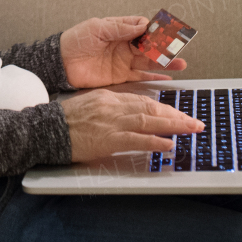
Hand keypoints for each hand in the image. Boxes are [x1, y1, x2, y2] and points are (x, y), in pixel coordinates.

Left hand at [61, 16, 187, 88]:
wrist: (60, 63)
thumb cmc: (75, 41)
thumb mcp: (96, 28)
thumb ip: (119, 28)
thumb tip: (142, 25)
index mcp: (118, 30)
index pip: (142, 28)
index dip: (154, 30)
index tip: (166, 32)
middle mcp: (124, 45)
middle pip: (150, 46)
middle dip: (165, 48)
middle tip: (178, 49)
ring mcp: (123, 61)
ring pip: (149, 62)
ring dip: (165, 63)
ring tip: (181, 63)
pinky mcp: (120, 76)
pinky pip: (141, 77)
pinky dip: (154, 77)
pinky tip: (167, 77)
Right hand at [61, 88, 202, 161]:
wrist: (46, 129)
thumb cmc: (65, 120)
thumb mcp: (89, 105)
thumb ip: (110, 108)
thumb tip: (129, 114)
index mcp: (109, 97)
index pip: (142, 100)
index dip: (163, 107)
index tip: (178, 113)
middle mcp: (113, 106)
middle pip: (150, 108)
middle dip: (175, 115)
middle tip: (195, 121)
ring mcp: (111, 122)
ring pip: (148, 121)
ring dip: (173, 125)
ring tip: (191, 129)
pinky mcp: (108, 139)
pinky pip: (136, 139)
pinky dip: (154, 141)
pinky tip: (168, 144)